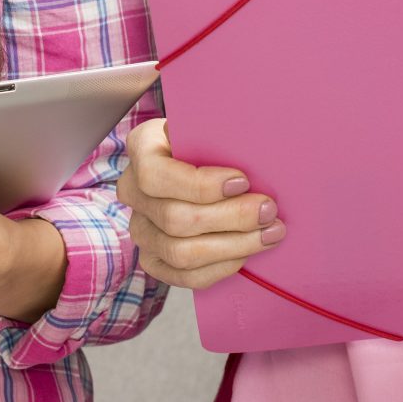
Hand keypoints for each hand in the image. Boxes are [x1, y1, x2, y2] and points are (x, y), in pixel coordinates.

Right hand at [116, 118, 281, 290]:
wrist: (200, 165)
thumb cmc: (209, 143)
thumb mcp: (208, 125)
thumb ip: (216, 131)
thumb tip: (238, 143)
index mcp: (142, 149)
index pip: (155, 175)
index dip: (199, 185)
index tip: (242, 181)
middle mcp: (133, 191)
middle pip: (175, 218)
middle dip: (230, 217)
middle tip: (268, 210)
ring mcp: (140, 229)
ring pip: (181, 252)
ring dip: (234, 246)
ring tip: (269, 233)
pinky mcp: (154, 259)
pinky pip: (185, 276)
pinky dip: (221, 267)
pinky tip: (247, 253)